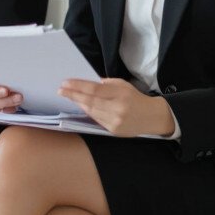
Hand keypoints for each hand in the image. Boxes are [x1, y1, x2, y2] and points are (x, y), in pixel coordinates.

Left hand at [58, 78, 175, 136]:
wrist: (153, 117)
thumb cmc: (135, 98)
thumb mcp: (123, 85)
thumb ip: (105, 84)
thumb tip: (87, 84)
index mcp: (120, 94)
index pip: (94, 90)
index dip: (78, 86)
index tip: (65, 83)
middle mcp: (118, 108)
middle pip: (90, 101)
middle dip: (73, 95)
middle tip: (61, 90)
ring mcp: (116, 121)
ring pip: (91, 111)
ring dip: (79, 103)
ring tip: (69, 96)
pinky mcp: (114, 131)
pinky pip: (97, 120)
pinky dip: (88, 112)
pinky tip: (82, 106)